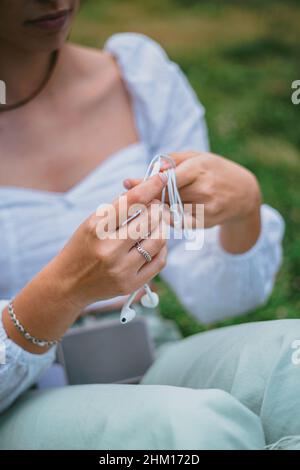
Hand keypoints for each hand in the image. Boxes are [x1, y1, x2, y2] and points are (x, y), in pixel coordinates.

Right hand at [3, 174, 168, 352]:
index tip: (161, 177)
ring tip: (156, 224)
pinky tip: (154, 242)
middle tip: (156, 206)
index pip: (132, 201)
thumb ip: (117, 208)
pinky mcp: (130, 284)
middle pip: (150, 220)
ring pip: (159, 240)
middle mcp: (109, 249)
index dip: (150, 186)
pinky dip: (161, 248)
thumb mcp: (91, 223)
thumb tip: (146, 190)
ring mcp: (121, 269)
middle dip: (157, 208)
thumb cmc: (81, 247)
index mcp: (96, 228)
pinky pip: (159, 261)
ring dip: (161, 227)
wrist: (67, 284)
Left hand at [124, 151, 261, 253]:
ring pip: (170, 210)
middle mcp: (204, 188)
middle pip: (166, 195)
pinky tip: (160, 214)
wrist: (244, 194)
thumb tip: (150, 171)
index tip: (128, 184)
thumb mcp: (198, 157)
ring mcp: (206, 208)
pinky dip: (167, 218)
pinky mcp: (205, 223)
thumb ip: (172, 160)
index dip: (147, 182)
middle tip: (129, 197)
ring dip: (154, 208)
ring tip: (143, 205)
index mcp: (200, 168)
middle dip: (147, 196)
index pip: (167, 177)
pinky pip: (177, 222)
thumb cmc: (214, 171)